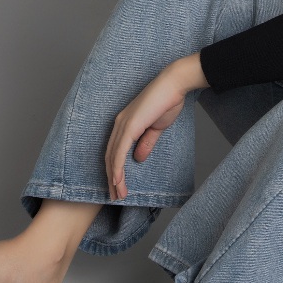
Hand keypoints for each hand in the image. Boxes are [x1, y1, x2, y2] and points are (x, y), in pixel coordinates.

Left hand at [104, 54, 207, 199]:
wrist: (173, 85)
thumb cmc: (167, 102)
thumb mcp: (156, 128)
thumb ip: (146, 142)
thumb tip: (138, 158)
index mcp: (125, 124)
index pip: (114, 151)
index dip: (115, 170)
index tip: (118, 186)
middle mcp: (119, 124)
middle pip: (109, 156)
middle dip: (111, 178)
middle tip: (115, 196)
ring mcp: (123, 124)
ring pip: (112, 157)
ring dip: (114, 178)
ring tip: (118, 195)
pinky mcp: (129, 126)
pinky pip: (119, 151)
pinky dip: (117, 168)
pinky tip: (118, 181)